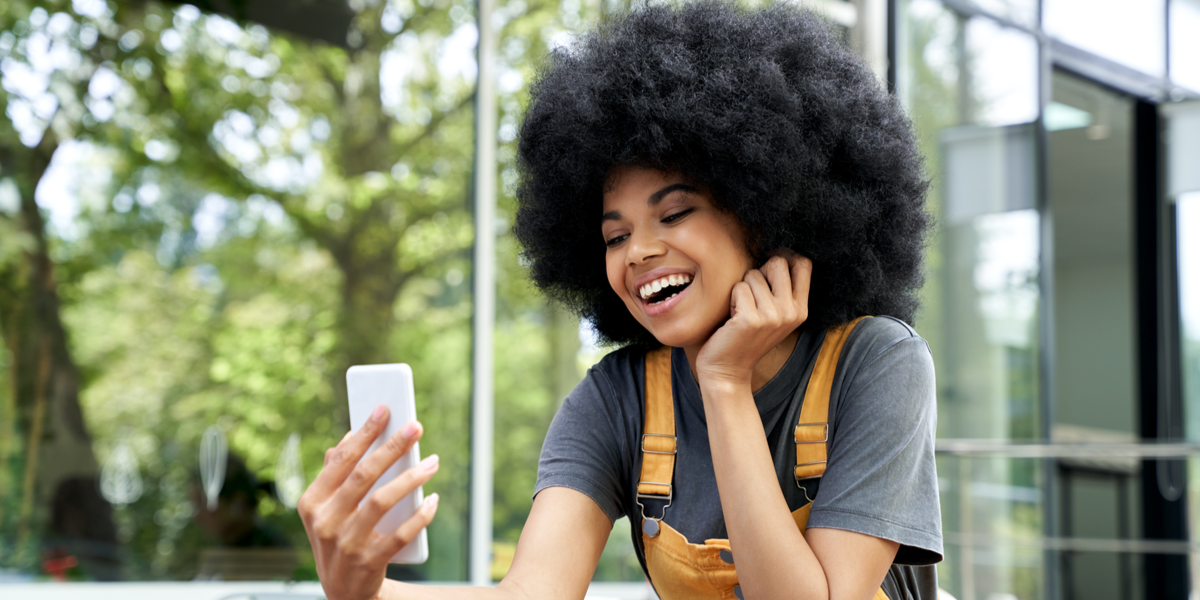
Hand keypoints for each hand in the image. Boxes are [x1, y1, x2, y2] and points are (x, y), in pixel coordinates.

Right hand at [298, 406, 439, 599]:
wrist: (344, 592)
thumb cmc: (339, 537)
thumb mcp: (326, 509)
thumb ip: (334, 474)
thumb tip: (348, 437)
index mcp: (312, 502)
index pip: (341, 460)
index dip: (364, 432)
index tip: (386, 409)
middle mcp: (325, 522)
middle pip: (364, 475)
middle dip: (392, 447)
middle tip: (416, 427)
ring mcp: (346, 544)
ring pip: (382, 501)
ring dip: (411, 478)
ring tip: (433, 462)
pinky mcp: (368, 563)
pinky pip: (400, 534)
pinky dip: (420, 516)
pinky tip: (433, 500)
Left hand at [695, 251, 811, 387]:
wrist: (727, 370)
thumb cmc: (745, 336)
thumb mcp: (773, 314)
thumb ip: (781, 288)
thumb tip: (778, 252)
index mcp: (801, 310)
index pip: (804, 263)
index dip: (785, 257)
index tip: (768, 270)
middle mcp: (791, 312)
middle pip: (778, 262)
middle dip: (759, 272)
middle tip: (751, 296)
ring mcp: (773, 316)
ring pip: (753, 274)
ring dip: (741, 289)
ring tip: (741, 311)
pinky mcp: (751, 319)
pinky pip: (738, 288)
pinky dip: (731, 299)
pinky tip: (732, 319)